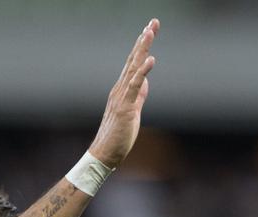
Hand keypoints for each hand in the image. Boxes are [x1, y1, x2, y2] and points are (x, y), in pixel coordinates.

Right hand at [88, 19, 158, 168]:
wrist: (104, 154)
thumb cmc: (117, 136)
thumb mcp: (132, 112)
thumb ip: (138, 96)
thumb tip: (144, 83)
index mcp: (122, 90)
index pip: (134, 63)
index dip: (142, 46)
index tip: (150, 29)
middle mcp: (120, 89)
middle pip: (134, 59)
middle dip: (144, 40)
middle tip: (153, 22)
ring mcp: (121, 97)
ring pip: (133, 68)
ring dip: (142, 49)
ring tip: (150, 31)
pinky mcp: (125, 107)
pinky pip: (134, 86)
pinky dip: (142, 72)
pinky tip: (151, 60)